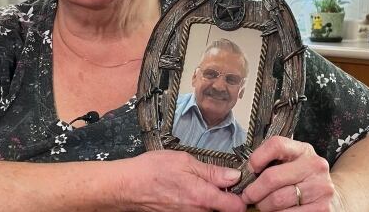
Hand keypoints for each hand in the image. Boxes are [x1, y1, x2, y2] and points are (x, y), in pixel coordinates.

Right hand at [118, 150, 245, 211]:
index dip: (243, 195)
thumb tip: (234, 176)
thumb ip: (211, 171)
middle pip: (224, 210)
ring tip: (202, 182)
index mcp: (202, 196)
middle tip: (222, 179)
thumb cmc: (151, 171)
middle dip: (227, 196)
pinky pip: (196, 211)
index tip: (242, 184)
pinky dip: (198, 202)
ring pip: (210, 210)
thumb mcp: (183, 161)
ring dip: (211, 199)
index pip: (236, 206)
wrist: (125, 187)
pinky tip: (189, 189)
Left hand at [240, 136, 337, 210]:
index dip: (257, 157)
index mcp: (303, 150)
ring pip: (278, 200)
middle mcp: (315, 166)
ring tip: (262, 205)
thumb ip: (272, 162)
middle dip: (254, 191)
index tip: (250, 170)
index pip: (276, 145)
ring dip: (263, 206)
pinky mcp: (322, 209)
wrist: (329, 195)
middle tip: (247, 197)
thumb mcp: (291, 162)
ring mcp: (321, 188)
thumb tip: (244, 174)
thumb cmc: (301, 178)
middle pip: (272, 178)